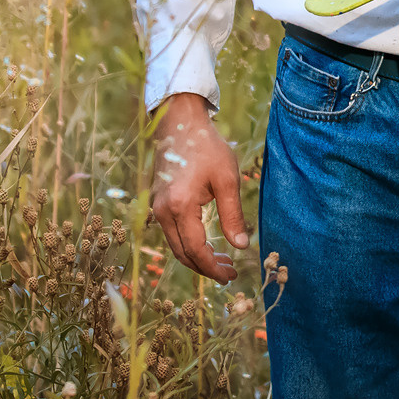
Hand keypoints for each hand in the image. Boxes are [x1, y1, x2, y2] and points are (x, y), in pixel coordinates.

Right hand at [148, 93, 248, 282]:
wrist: (180, 123)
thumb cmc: (207, 147)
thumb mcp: (227, 179)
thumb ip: (232, 214)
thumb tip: (241, 247)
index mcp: (180, 206)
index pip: (195, 251)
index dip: (213, 268)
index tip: (231, 275)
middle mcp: (163, 211)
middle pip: (182, 254)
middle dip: (206, 268)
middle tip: (230, 272)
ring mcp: (157, 207)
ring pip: (175, 246)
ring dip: (197, 258)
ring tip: (223, 260)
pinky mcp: (158, 203)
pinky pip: (172, 233)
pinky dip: (188, 244)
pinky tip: (207, 243)